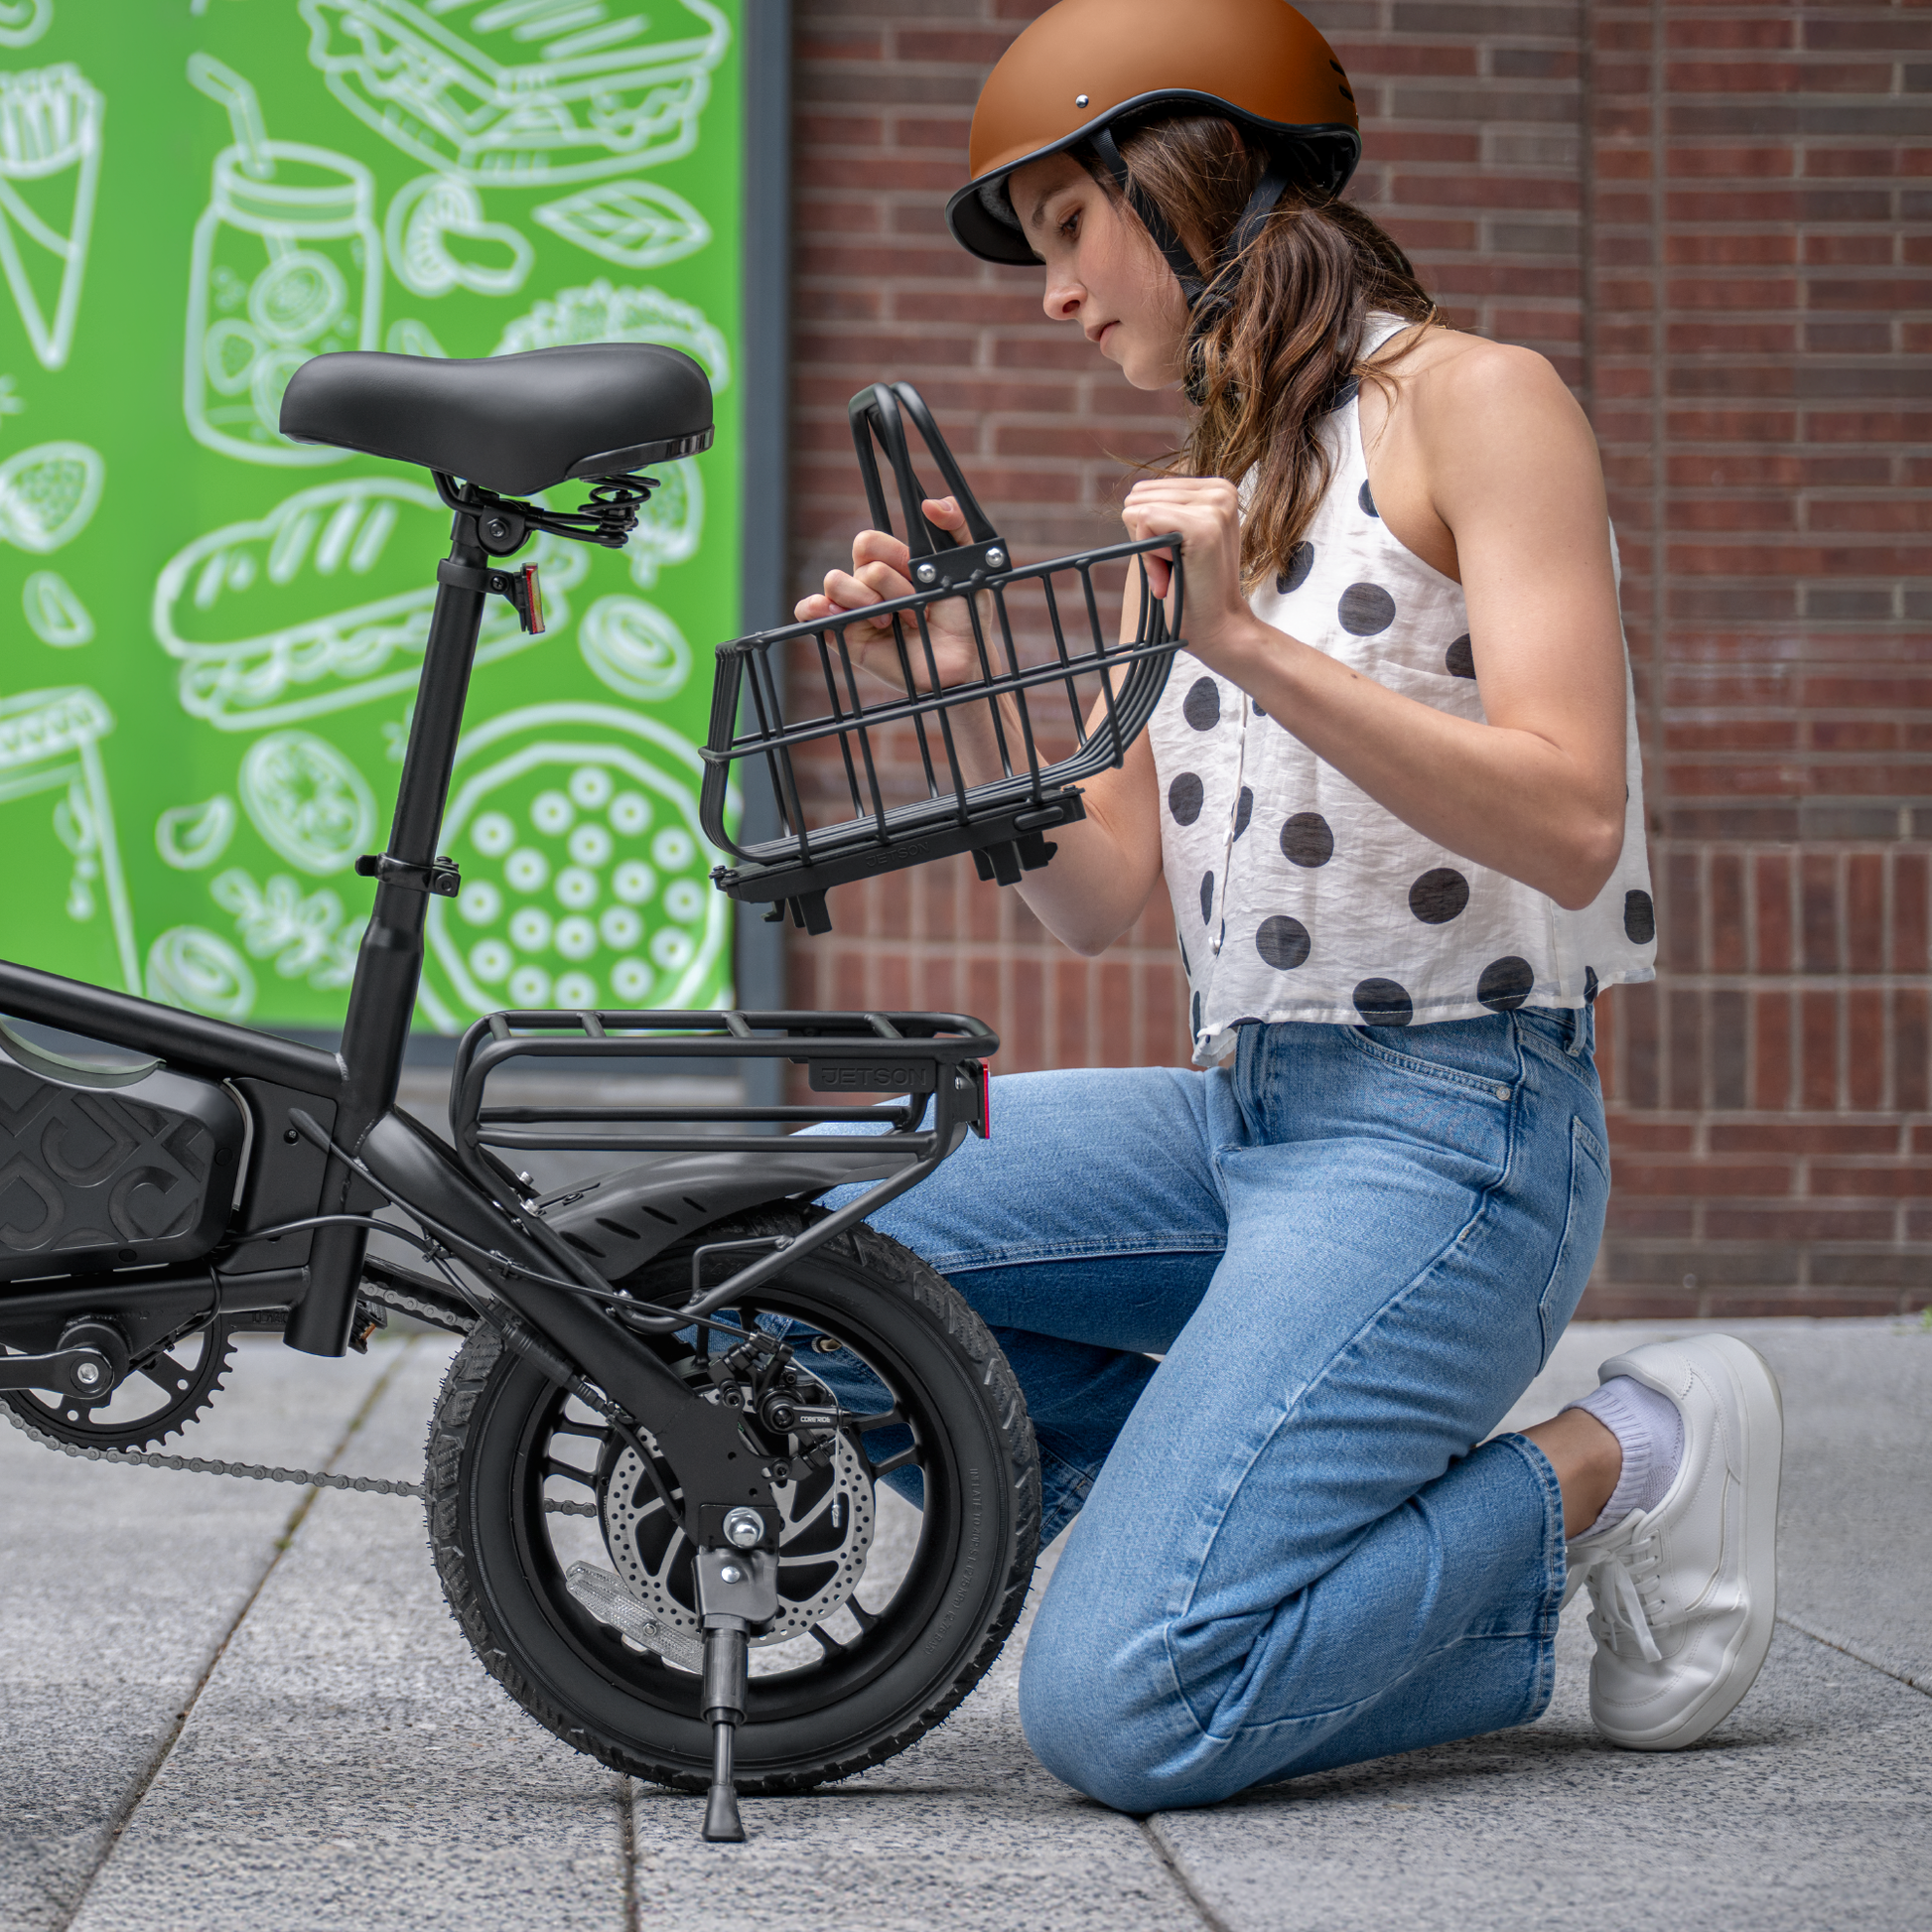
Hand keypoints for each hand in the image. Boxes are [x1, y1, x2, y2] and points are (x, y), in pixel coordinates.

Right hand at [792, 496, 984, 694]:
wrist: (962, 662)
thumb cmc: (965, 618)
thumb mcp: (968, 567)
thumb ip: (959, 527)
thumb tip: (930, 503)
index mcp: (892, 563)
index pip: (868, 541)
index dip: (892, 555)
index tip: (918, 576)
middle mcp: (870, 583)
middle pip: (858, 563)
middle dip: (890, 585)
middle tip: (915, 608)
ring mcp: (855, 608)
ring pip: (835, 582)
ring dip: (868, 601)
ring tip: (893, 624)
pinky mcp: (844, 635)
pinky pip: (809, 612)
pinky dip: (814, 608)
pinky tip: (835, 616)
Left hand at [1120, 475, 1254, 662]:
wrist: (1216, 628)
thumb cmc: (1190, 590)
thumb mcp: (1177, 540)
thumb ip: (1163, 511)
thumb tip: (1131, 495)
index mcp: (1215, 489)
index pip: (1147, 489)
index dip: (1147, 529)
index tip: (1173, 556)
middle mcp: (1220, 490)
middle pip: (1139, 496)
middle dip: (1146, 537)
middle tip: (1173, 567)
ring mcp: (1215, 506)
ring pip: (1139, 509)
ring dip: (1148, 549)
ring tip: (1174, 571)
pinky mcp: (1204, 527)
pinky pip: (1144, 522)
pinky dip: (1148, 558)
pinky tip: (1170, 577)